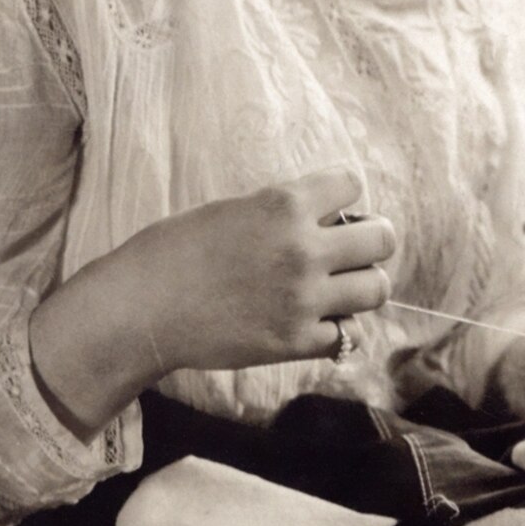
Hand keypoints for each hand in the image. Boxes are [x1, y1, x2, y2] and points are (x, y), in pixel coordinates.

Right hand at [136, 166, 395, 374]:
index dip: (345, 198)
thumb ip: (280, 214)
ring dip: (363, 287)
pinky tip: (317, 323)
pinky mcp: (297, 341)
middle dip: (371, 242)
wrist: (141, 309)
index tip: (332, 213)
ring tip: (341, 290)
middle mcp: (303, 249)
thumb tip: (323, 221)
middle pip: (383, 238)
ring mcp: (304, 298)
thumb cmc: (172, 253)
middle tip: (351, 254)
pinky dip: (337, 329)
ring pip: (377, 289)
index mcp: (283, 204)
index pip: (353, 184)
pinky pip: (347, 335)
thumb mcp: (231, 211)